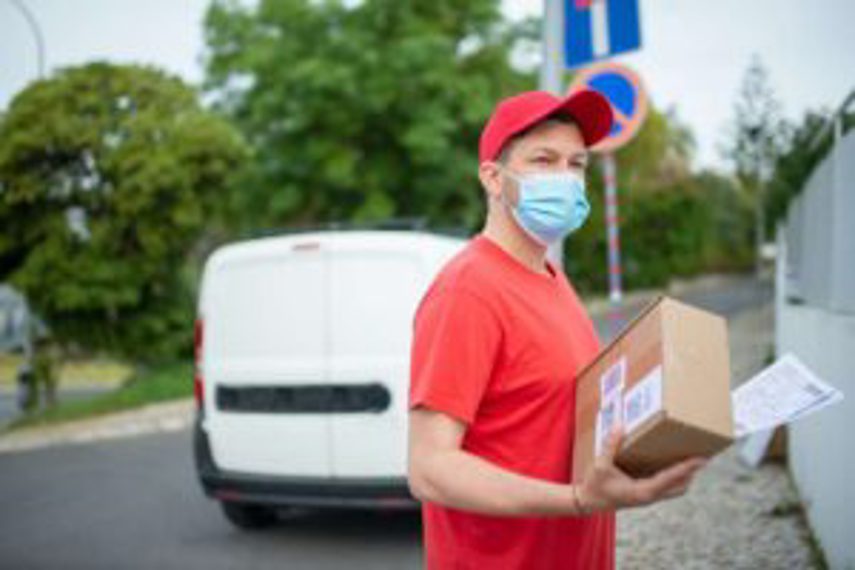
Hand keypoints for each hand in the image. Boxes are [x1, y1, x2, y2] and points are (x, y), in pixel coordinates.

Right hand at [576, 423, 707, 512]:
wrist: (588, 502)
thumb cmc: (595, 485)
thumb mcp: (601, 464)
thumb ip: (611, 445)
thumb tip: (620, 425)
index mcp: (642, 491)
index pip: (670, 478)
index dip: (686, 468)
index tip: (700, 459)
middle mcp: (650, 496)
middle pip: (681, 486)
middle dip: (692, 472)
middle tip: (703, 456)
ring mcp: (649, 497)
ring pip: (676, 489)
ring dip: (686, 476)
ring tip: (693, 459)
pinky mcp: (645, 494)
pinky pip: (667, 486)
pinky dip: (675, 476)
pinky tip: (673, 463)